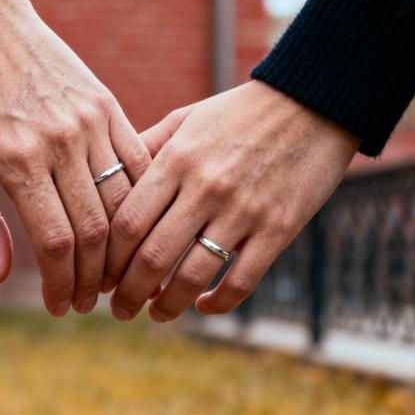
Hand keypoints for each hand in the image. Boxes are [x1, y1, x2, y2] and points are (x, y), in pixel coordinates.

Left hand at [0, 0, 149, 315]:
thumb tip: (2, 276)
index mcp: (18, 159)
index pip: (56, 242)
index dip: (62, 284)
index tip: (61, 307)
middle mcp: (62, 141)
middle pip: (97, 230)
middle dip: (94, 278)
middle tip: (88, 301)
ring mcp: (91, 121)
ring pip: (124, 202)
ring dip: (121, 248)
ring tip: (109, 274)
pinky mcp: (108, 105)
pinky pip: (138, 164)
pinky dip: (140, 202)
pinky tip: (132, 228)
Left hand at [103, 81, 359, 321]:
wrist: (313, 100)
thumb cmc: (239, 113)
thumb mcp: (185, 119)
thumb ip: (146, 150)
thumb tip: (105, 184)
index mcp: (177, 159)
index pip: (127, 223)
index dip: (108, 259)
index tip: (101, 276)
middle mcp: (205, 187)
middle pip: (153, 257)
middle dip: (128, 293)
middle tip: (118, 309)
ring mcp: (244, 210)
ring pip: (193, 276)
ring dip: (167, 305)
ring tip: (155, 314)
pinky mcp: (279, 228)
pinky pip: (241, 281)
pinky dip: (218, 303)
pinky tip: (204, 306)